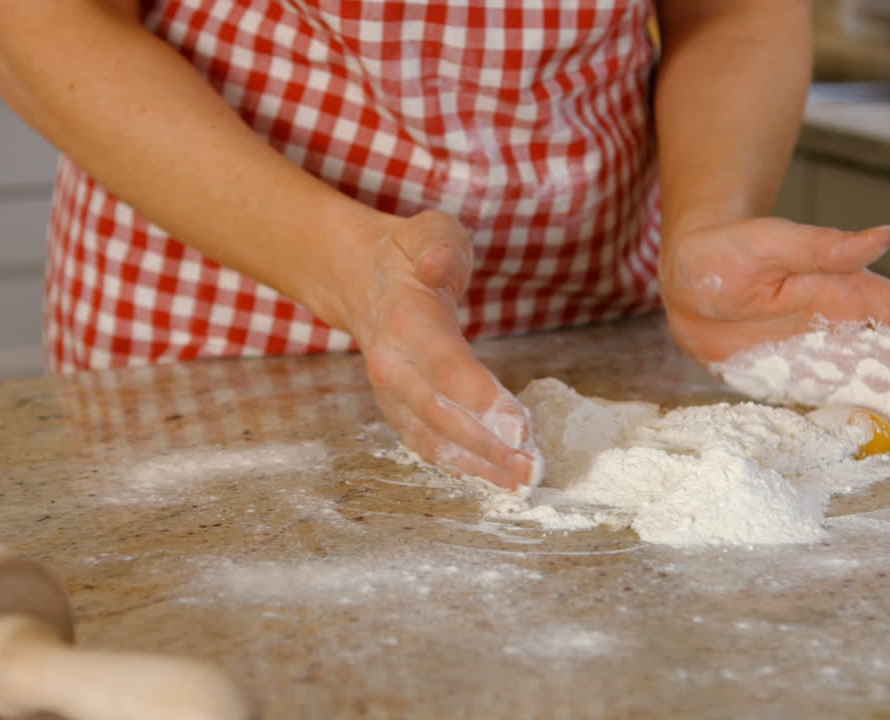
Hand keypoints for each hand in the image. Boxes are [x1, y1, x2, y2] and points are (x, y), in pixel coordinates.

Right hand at [319, 210, 540, 489]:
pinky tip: (498, 477)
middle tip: (530, 465)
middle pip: (440, 415)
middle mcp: (392, 365)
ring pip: (434, 440)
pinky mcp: (400, 411)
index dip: (481, 398)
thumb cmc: (409, 256)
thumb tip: (436, 265)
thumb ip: (439, 246)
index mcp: (404, 322)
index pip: (445, 366)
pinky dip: (463, 466)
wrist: (359, 281)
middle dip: (487, 445)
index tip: (519, 425)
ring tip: (522, 481)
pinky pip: (429, 445)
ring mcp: (392, 394)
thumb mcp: (428, 232)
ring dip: (479, 465)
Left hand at [659, 217, 889, 409]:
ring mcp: (822, 353)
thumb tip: (884, 236)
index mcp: (844, 289)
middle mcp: (842, 323)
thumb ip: (825, 245)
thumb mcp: (772, 243)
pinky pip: (839, 401)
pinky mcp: (799, 376)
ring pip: (879, 382)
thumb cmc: (727, 250)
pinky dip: (870, 417)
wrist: (686, 280)